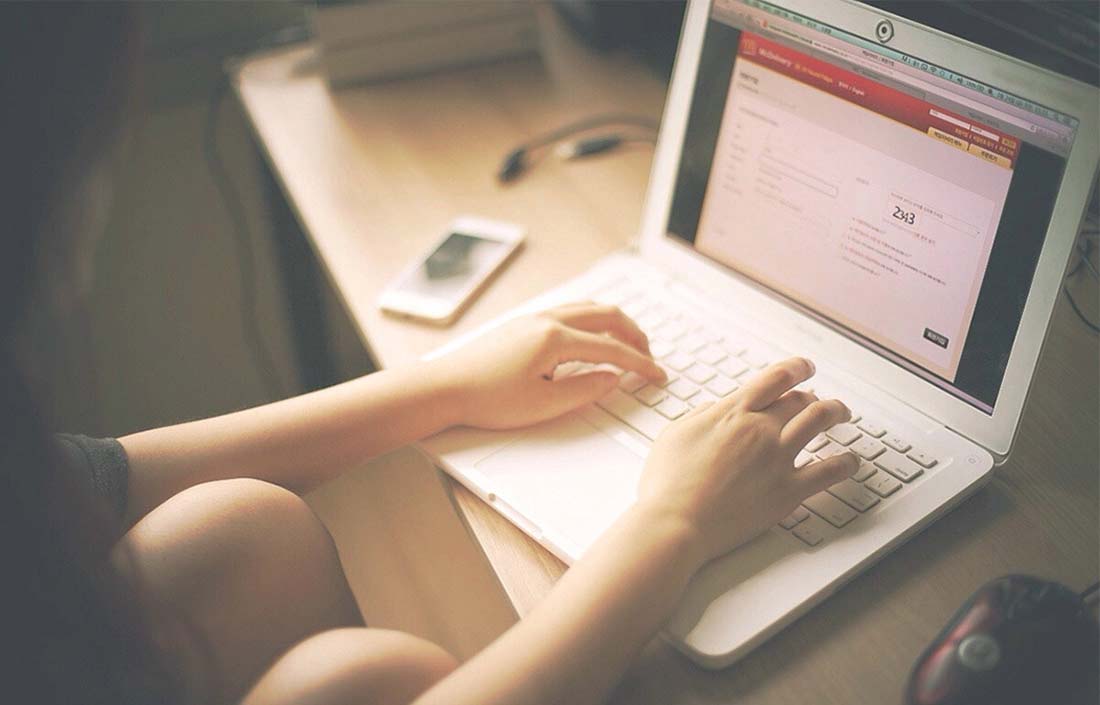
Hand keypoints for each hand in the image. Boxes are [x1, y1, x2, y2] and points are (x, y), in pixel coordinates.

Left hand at [429, 303, 666, 429]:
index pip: (612, 348)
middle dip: (634, 334)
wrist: (443, 388)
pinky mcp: (523, 324)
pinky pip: (570, 310)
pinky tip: (593, 337)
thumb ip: (585, 390)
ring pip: (588, 308)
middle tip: (649, 357)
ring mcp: (533, 318)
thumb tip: (612, 378)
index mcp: (555, 339)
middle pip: (606, 315)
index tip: (657, 376)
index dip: (640, 364)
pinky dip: (593, 320)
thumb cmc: (485, 398)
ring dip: (614, 323)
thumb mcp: (543, 405)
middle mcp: (546, 320)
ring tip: (627, 344)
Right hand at [636, 357, 857, 565]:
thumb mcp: (674, 434)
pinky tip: (851, 461)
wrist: (675, 522)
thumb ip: (700, 416)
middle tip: (816, 399)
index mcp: (732, 412)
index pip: (775, 378)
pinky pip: (830, 470)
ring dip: (836, 411)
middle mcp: (760, 429)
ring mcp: (777, 458)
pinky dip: (846, 462)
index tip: (804, 367)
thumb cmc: (667, 484)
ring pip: (821, 420)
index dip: (795, 368)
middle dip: (811, 395)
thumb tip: (715, 407)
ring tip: (842, 413)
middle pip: (800, 399)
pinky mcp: (788, 490)